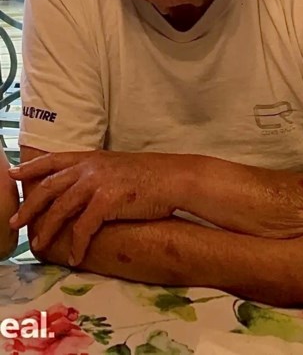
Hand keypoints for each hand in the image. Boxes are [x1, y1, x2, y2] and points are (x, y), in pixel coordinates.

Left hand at [9, 150, 181, 263]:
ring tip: (39, 244)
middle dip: (30, 205)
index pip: (54, 159)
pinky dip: (76, 245)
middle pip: (50, 186)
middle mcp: (90, 167)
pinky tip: (74, 257)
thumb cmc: (151, 175)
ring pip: (61, 208)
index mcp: (92, 157)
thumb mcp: (117, 167)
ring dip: (48, 229)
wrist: (174, 178)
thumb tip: (82, 187)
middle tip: (15, 222)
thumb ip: (97, 173)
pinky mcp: (107, 201)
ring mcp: (98, 182)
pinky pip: (83, 228)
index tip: (13, 173)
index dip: (32, 166)